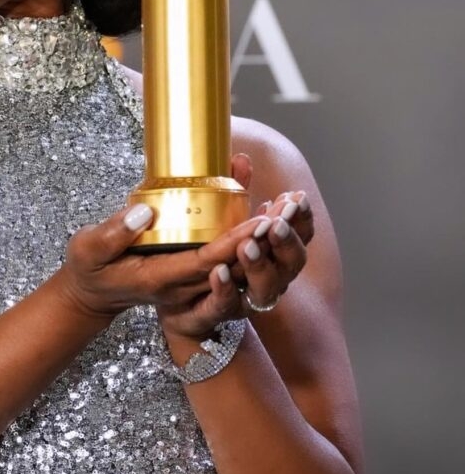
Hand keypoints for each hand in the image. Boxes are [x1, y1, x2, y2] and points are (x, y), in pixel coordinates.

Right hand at [57, 181, 272, 324]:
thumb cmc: (89, 267)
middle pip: (231, 269)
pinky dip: (252, 244)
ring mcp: (191, 287)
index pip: (206, 263)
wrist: (94, 292)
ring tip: (284, 212)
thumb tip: (144, 212)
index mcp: (159, 280)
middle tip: (283, 212)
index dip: (234, 243)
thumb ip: (114, 233)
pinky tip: (265, 216)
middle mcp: (182, 288)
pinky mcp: (195, 277)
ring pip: (237, 270)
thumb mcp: (89, 249)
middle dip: (260, 242)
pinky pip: (231, 266)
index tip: (258, 222)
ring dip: (263, 245)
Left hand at [156, 153, 314, 343]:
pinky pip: (224, 306)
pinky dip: (224, 290)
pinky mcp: (213, 314)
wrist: (170, 297)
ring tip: (247, 245)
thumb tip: (241, 159)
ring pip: (265, 288)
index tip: (296, 197)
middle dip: (286, 241)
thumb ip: (232, 189)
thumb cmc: (202, 251)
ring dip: (258, 265)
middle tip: (274, 222)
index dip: (302, 218)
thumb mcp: (218, 217)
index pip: (299, 234)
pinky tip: (217, 272)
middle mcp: (267, 278)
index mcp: (272, 251)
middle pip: (291, 263)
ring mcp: (244, 299)